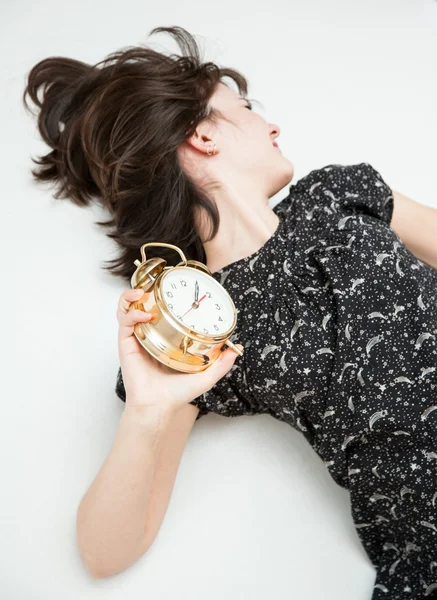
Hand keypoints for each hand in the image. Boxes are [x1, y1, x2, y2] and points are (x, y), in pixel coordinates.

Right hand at [117, 288, 242, 410]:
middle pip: (141, 304)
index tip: (175, 286)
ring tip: (141, 292)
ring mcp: (137, 339)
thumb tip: (238, 348)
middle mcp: (149, 336)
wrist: (159, 406)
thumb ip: (222, 362)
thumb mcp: (206, 376)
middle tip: (155, 284)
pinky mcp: (126, 344)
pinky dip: (132, 313)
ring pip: (127, 309)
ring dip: (131, 296)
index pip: (162, 312)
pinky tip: (144, 315)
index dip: (164, 297)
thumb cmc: (178, 394)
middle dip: (144, 290)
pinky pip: (125, 322)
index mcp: (165, 339)